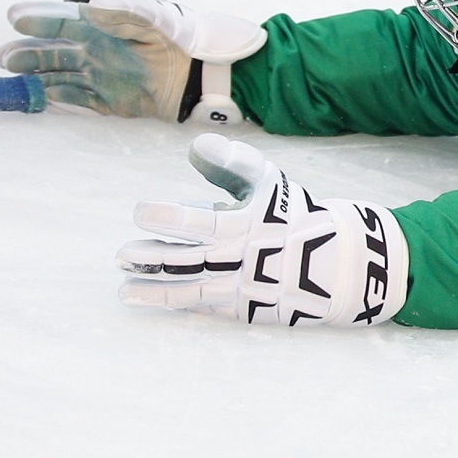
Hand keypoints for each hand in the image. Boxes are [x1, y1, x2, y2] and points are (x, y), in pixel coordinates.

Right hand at [0, 0, 265, 121]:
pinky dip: (59, 98)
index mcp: (102, 25)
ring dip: (35, 75)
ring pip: (59, 75)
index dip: (40, 18)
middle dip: (28, 51)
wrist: (201, 73)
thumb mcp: (154, 17)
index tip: (15, 16)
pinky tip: (41, 96)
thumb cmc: (179, 36)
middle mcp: (95, 50)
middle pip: (53, 50)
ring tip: (12, 73)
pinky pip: (77, 100)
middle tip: (5, 55)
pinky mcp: (108, 101)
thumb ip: (125, 11)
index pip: (63, 20)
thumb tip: (92, 5)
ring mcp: (99, 76)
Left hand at [117, 133, 408, 326]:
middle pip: (187, 260)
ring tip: (124, 291)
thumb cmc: (293, 214)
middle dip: (151, 257)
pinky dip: (179, 306)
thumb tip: (194, 146)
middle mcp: (241, 259)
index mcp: (246, 224)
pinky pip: (206, 310)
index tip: (141, 212)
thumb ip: (231, 163)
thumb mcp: (269, 181)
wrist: (336, 262)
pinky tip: (155, 301)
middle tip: (120, 255)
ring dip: (155, 291)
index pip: (198, 222)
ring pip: (190, 291)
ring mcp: (243, 288)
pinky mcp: (246, 310)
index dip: (167, 218)